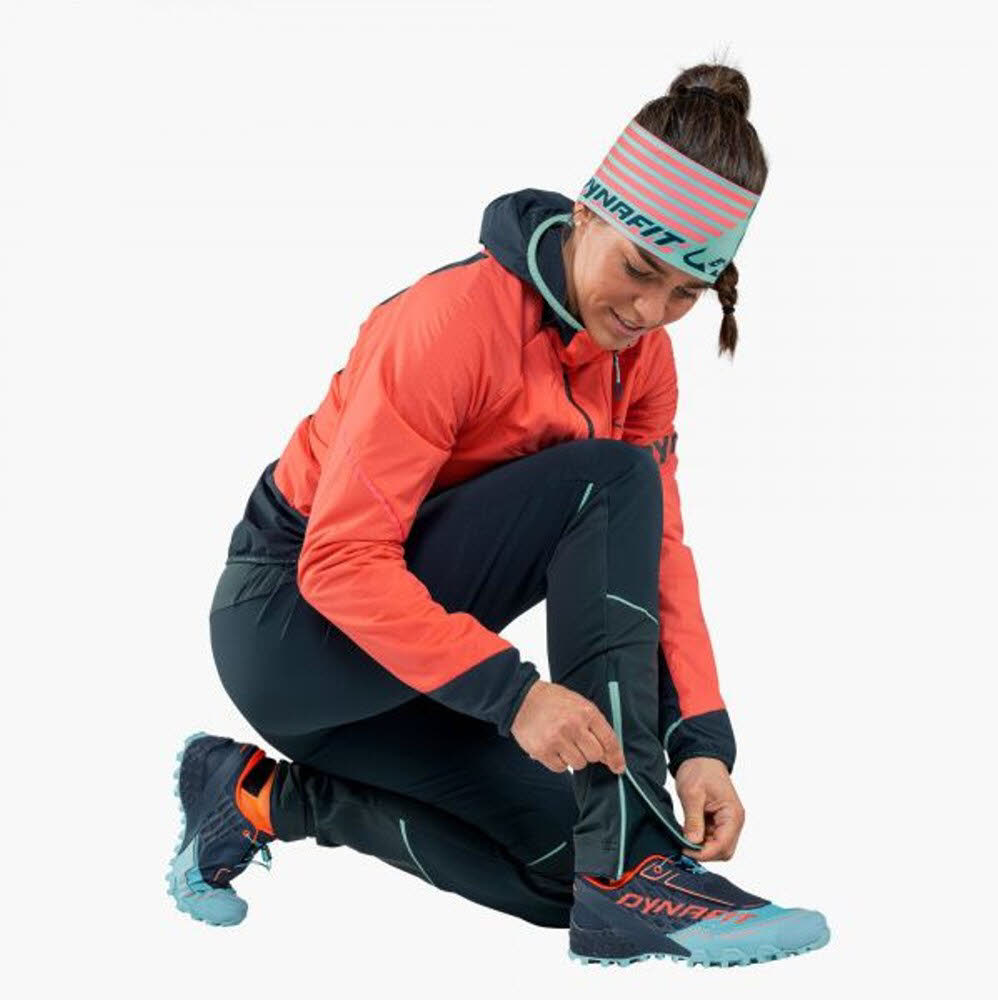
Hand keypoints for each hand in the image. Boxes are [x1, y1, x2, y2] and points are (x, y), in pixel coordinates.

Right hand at [510, 679, 626, 775]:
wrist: (522, 698)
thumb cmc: (553, 701)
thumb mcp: (578, 703)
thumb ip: (594, 725)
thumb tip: (607, 755)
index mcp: (586, 712)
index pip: (609, 740)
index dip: (616, 757)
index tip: (618, 767)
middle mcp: (573, 725)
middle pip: (595, 755)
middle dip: (589, 753)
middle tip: (578, 743)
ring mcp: (557, 739)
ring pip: (578, 764)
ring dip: (573, 757)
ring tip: (562, 742)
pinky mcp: (542, 751)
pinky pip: (560, 768)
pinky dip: (558, 762)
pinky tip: (552, 747)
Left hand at [674, 757, 744, 861]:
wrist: (700, 757)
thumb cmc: (699, 770)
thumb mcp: (692, 794)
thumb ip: (693, 820)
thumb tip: (692, 843)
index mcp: (732, 815)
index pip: (722, 845)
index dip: (704, 852)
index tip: (684, 851)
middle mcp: (734, 821)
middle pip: (722, 851)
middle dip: (703, 852)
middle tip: (682, 847)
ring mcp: (727, 822)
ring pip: (717, 847)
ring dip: (701, 847)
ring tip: (683, 838)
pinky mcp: (718, 822)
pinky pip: (711, 838)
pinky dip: (700, 840)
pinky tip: (687, 833)